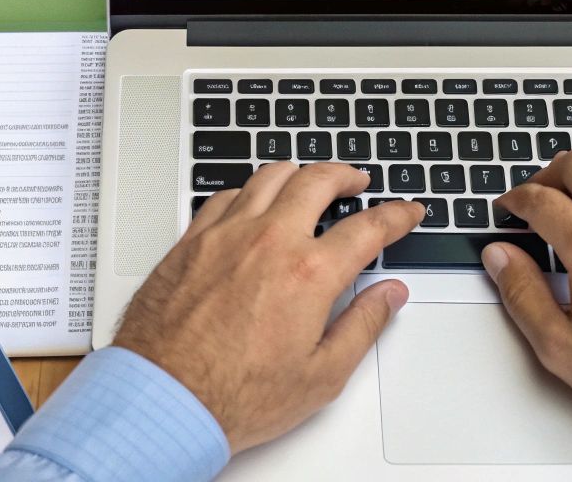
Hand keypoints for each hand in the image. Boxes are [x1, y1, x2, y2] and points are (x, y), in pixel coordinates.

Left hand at [113, 163, 424, 451]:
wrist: (163, 399)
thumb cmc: (234, 396)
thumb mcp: (321, 376)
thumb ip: (362, 325)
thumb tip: (388, 295)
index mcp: (309, 273)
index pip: (368, 227)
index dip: (396, 215)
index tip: (407, 211)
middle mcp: (268, 240)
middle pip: (317, 181)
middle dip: (346, 174)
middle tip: (358, 181)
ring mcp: (225, 234)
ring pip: (269, 176)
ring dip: (298, 172)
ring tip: (310, 180)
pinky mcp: (191, 240)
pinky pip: (225, 195)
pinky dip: (249, 191)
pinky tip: (253, 202)